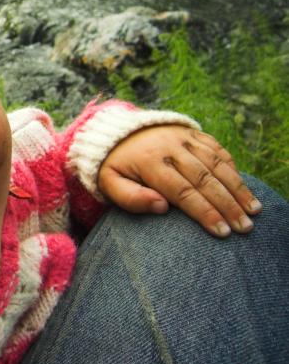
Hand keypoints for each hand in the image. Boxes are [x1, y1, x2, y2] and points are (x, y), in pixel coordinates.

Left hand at [98, 125, 261, 236]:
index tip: (222, 231)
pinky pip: (216, 149)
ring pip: (216, 163)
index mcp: (148, 161)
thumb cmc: (115, 167)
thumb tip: (161, 207)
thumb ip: (130, 198)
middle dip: (227, 205)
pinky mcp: (191, 132)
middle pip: (204, 178)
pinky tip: (242, 186)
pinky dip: (232, 167)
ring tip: (253, 210)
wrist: (114, 133)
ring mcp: (183, 137)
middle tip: (244, 227)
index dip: (204, 212)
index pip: (182, 190)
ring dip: (237, 187)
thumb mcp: (109, 183)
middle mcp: (169, 146)